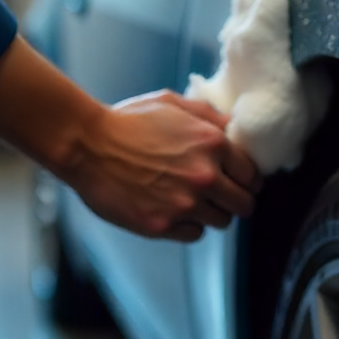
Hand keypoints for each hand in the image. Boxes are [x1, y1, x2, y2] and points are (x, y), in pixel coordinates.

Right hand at [0, 39, 261, 242]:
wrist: (86, 145)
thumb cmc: (127, 121)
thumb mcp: (173, 104)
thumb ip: (209, 116)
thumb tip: (234, 127)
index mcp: (213, 144)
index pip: (253, 174)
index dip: (247, 178)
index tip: (238, 180)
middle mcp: (205, 176)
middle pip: (244, 204)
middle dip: (237, 200)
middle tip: (223, 196)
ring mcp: (184, 204)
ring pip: (222, 222)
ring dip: (212, 213)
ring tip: (194, 202)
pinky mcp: (162, 225)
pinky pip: (194, 234)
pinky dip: (189, 226)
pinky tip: (174, 210)